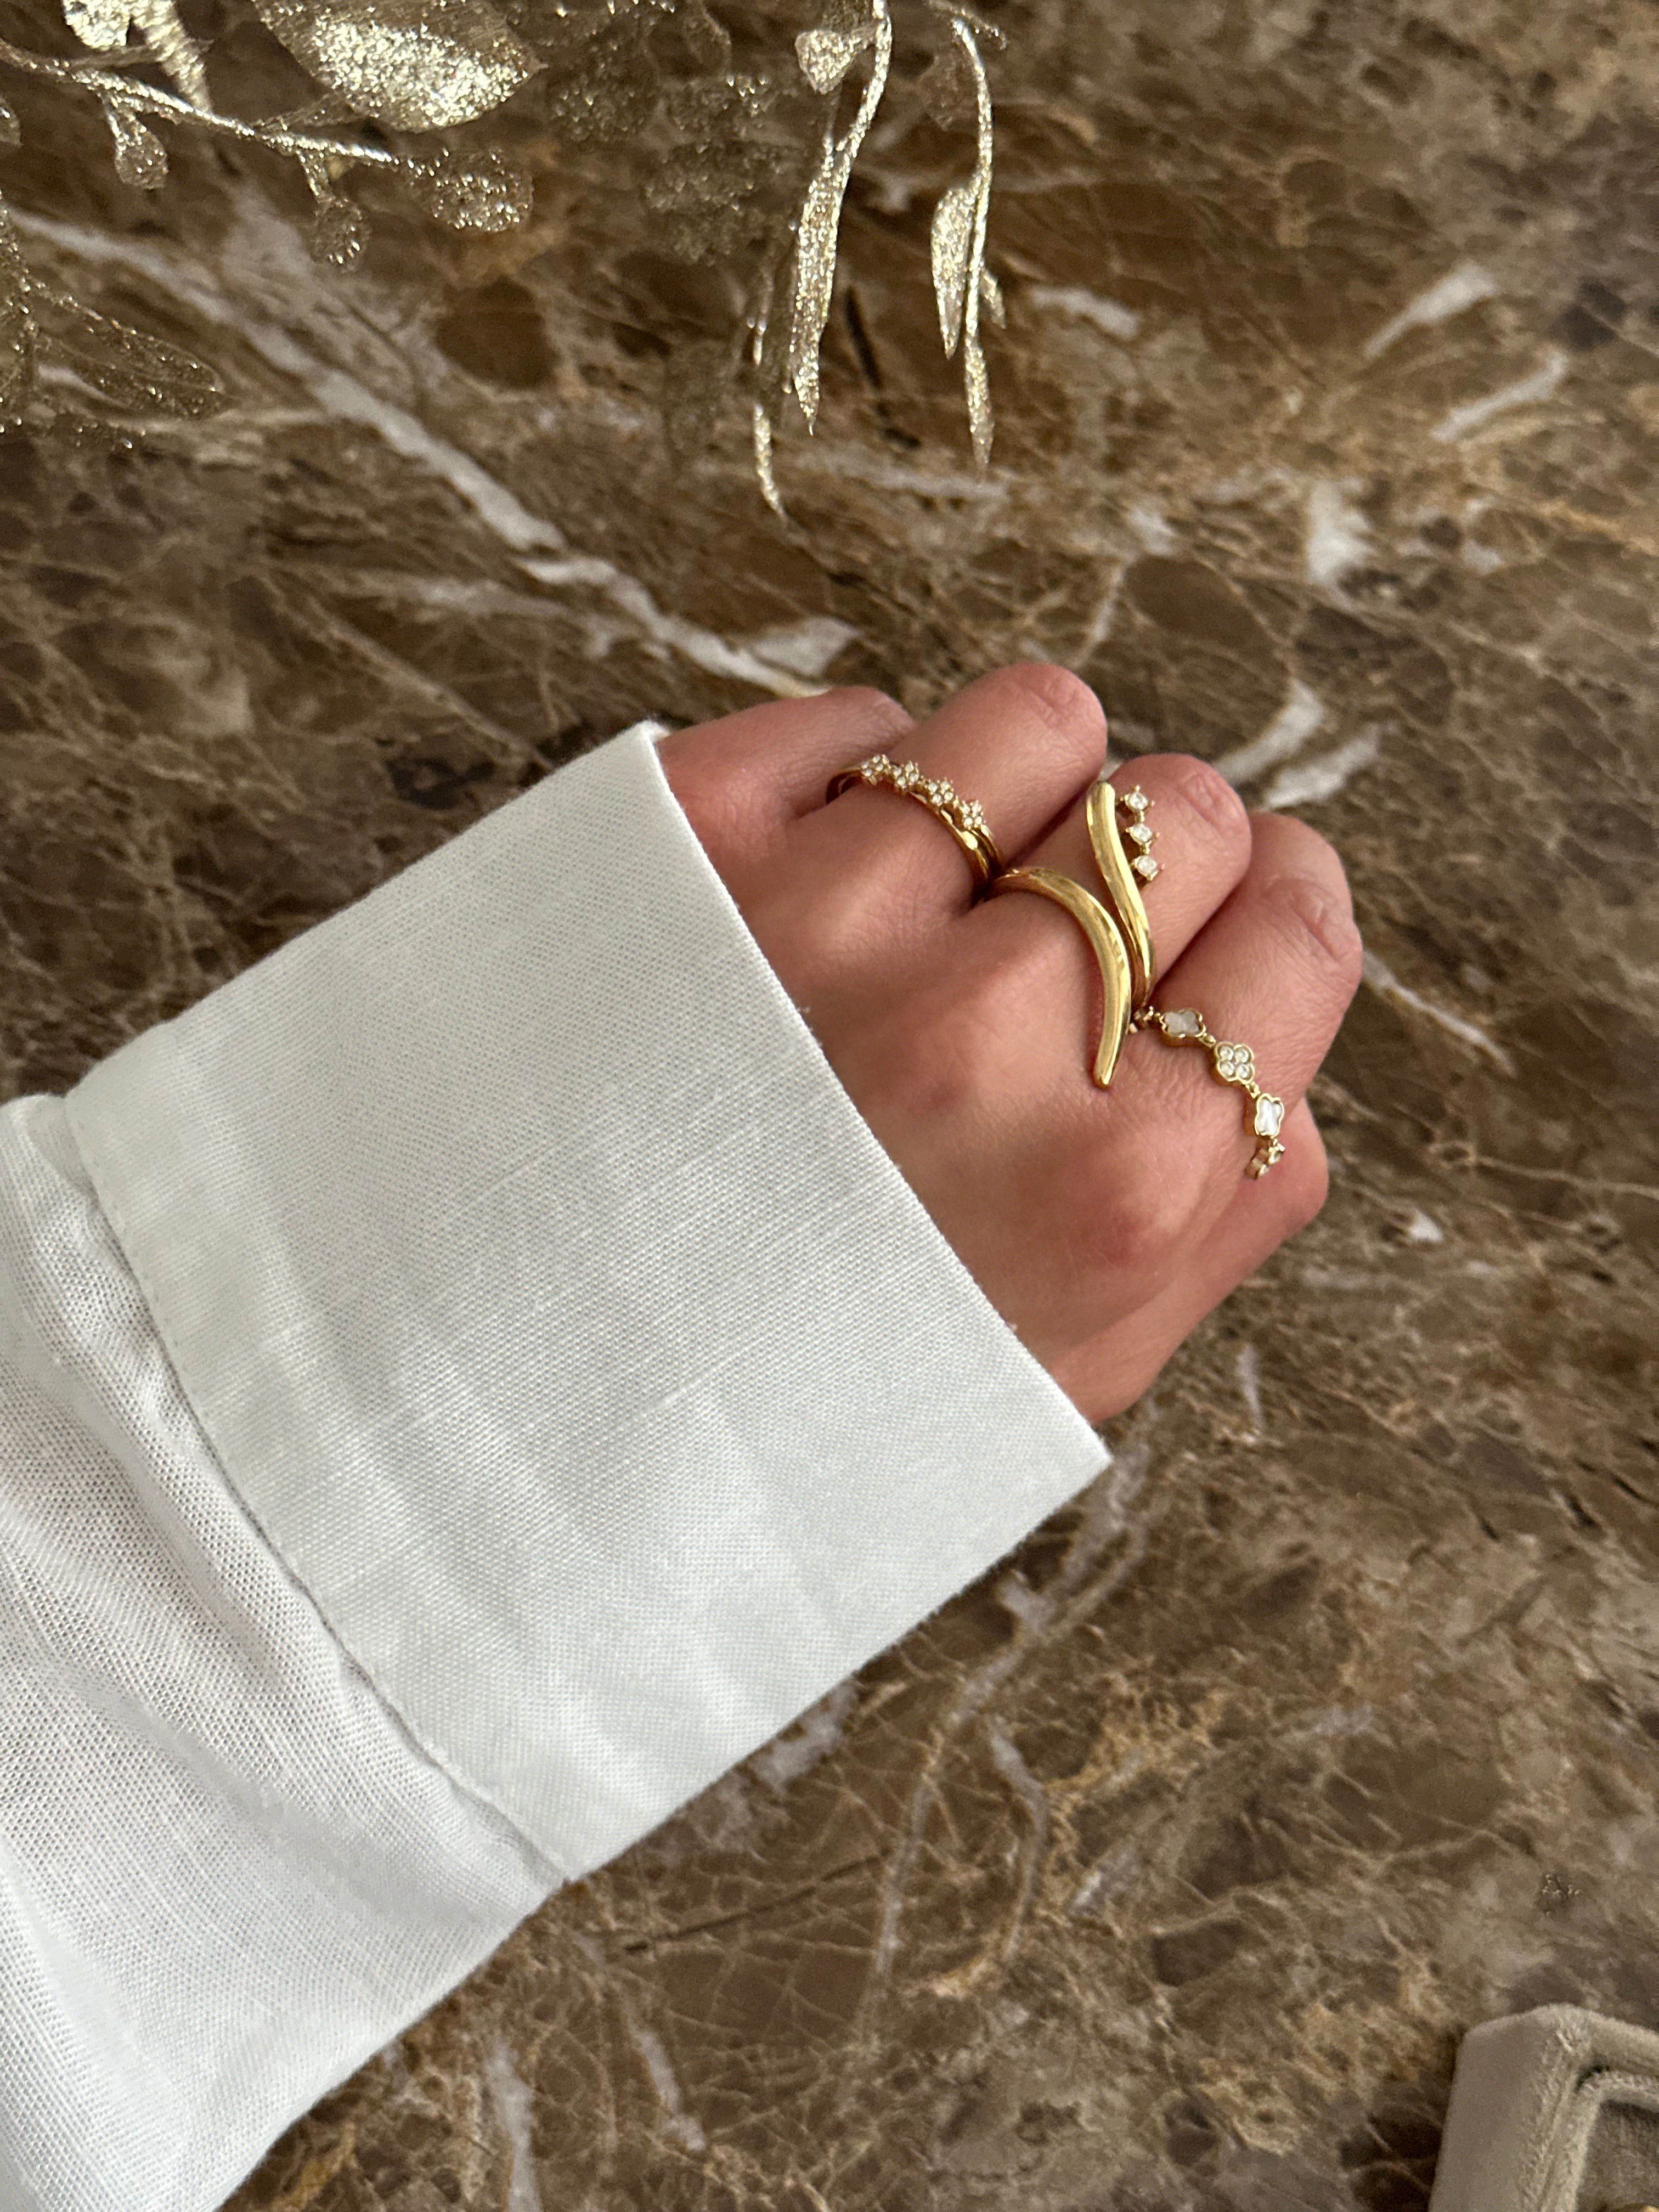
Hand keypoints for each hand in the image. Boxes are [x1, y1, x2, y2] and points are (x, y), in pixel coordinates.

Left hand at [657, 666, 1361, 1424]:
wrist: (503, 1391)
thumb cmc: (793, 1393)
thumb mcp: (1053, 1380)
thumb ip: (1216, 1219)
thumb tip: (1276, 1056)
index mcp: (1106, 1189)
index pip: (1294, 933)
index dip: (1272, 913)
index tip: (1233, 920)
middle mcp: (974, 1040)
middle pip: (1181, 811)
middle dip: (1149, 863)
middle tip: (1060, 943)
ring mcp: (820, 923)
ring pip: (1036, 722)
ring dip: (1013, 794)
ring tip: (940, 903)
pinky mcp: (680, 840)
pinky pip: (855, 723)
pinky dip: (852, 788)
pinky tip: (805, 904)